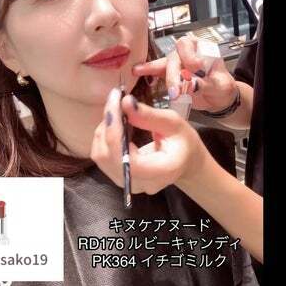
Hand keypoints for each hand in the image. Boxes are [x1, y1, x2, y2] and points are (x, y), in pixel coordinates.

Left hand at [90, 87, 208, 194]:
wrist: (185, 162)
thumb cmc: (183, 142)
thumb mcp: (174, 123)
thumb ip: (149, 115)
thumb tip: (125, 102)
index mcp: (160, 172)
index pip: (126, 158)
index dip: (114, 130)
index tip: (115, 102)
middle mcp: (140, 183)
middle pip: (107, 157)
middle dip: (107, 125)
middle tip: (115, 102)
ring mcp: (127, 183)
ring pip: (100, 156)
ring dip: (104, 130)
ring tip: (117, 113)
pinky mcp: (119, 177)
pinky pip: (101, 157)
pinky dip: (103, 137)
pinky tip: (115, 126)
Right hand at [133, 36, 237, 111]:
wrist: (218, 98)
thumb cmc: (221, 88)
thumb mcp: (220, 86)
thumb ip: (206, 84)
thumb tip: (192, 84)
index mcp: (201, 48)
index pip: (188, 45)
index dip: (189, 57)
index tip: (196, 70)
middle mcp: (186, 52)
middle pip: (173, 58)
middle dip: (173, 75)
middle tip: (176, 92)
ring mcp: (176, 62)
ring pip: (163, 64)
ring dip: (153, 70)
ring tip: (139, 71)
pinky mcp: (169, 73)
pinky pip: (156, 70)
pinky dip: (147, 71)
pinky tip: (136, 71)